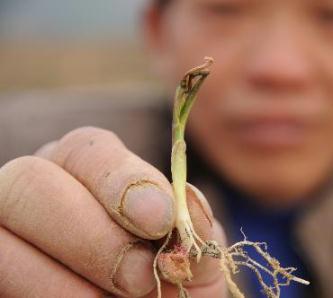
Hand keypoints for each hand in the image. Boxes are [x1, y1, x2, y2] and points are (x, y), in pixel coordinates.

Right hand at [0, 127, 226, 296]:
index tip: (159, 220)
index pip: (87, 148)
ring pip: (1, 234)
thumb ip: (193, 228)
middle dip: (89, 234)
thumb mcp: (195, 261)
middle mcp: (43, 194)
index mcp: (92, 175)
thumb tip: (187, 197)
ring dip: (57, 278)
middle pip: (29, 180)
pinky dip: (40, 295)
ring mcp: (11, 235)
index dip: (120, 179)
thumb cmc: (174, 288)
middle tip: (138, 278)